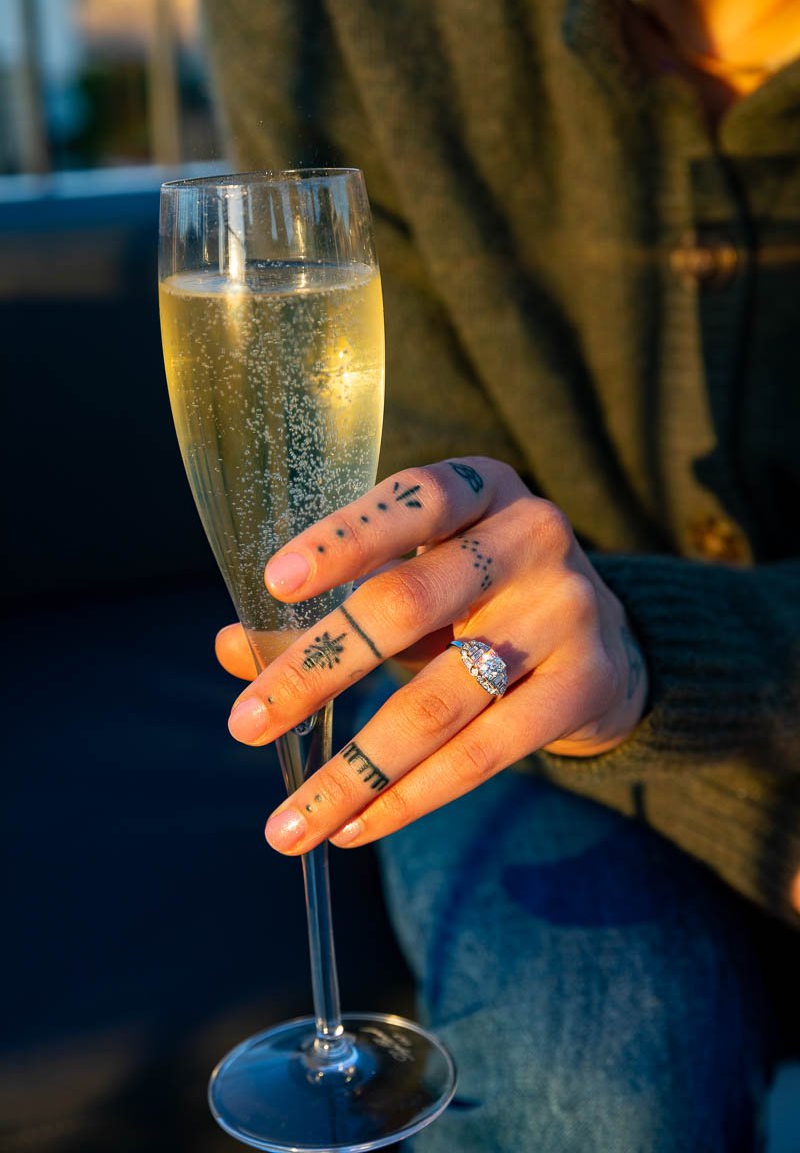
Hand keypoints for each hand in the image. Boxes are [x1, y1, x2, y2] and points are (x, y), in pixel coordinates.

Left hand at [216, 458, 647, 853]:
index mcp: (483, 489)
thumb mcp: (416, 578)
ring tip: (289, 823)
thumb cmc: (481, 600)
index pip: (412, 500)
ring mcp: (568, 609)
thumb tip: (231, 648)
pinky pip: (484, 751)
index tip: (273, 584)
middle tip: (245, 723)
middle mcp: (533, 535)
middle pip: (408, 602)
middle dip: (317, 669)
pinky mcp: (586, 682)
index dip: (343, 539)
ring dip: (354, 768)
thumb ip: (332, 605)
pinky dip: (411, 795)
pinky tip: (355, 825)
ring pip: (440, 699)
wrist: (606, 644)